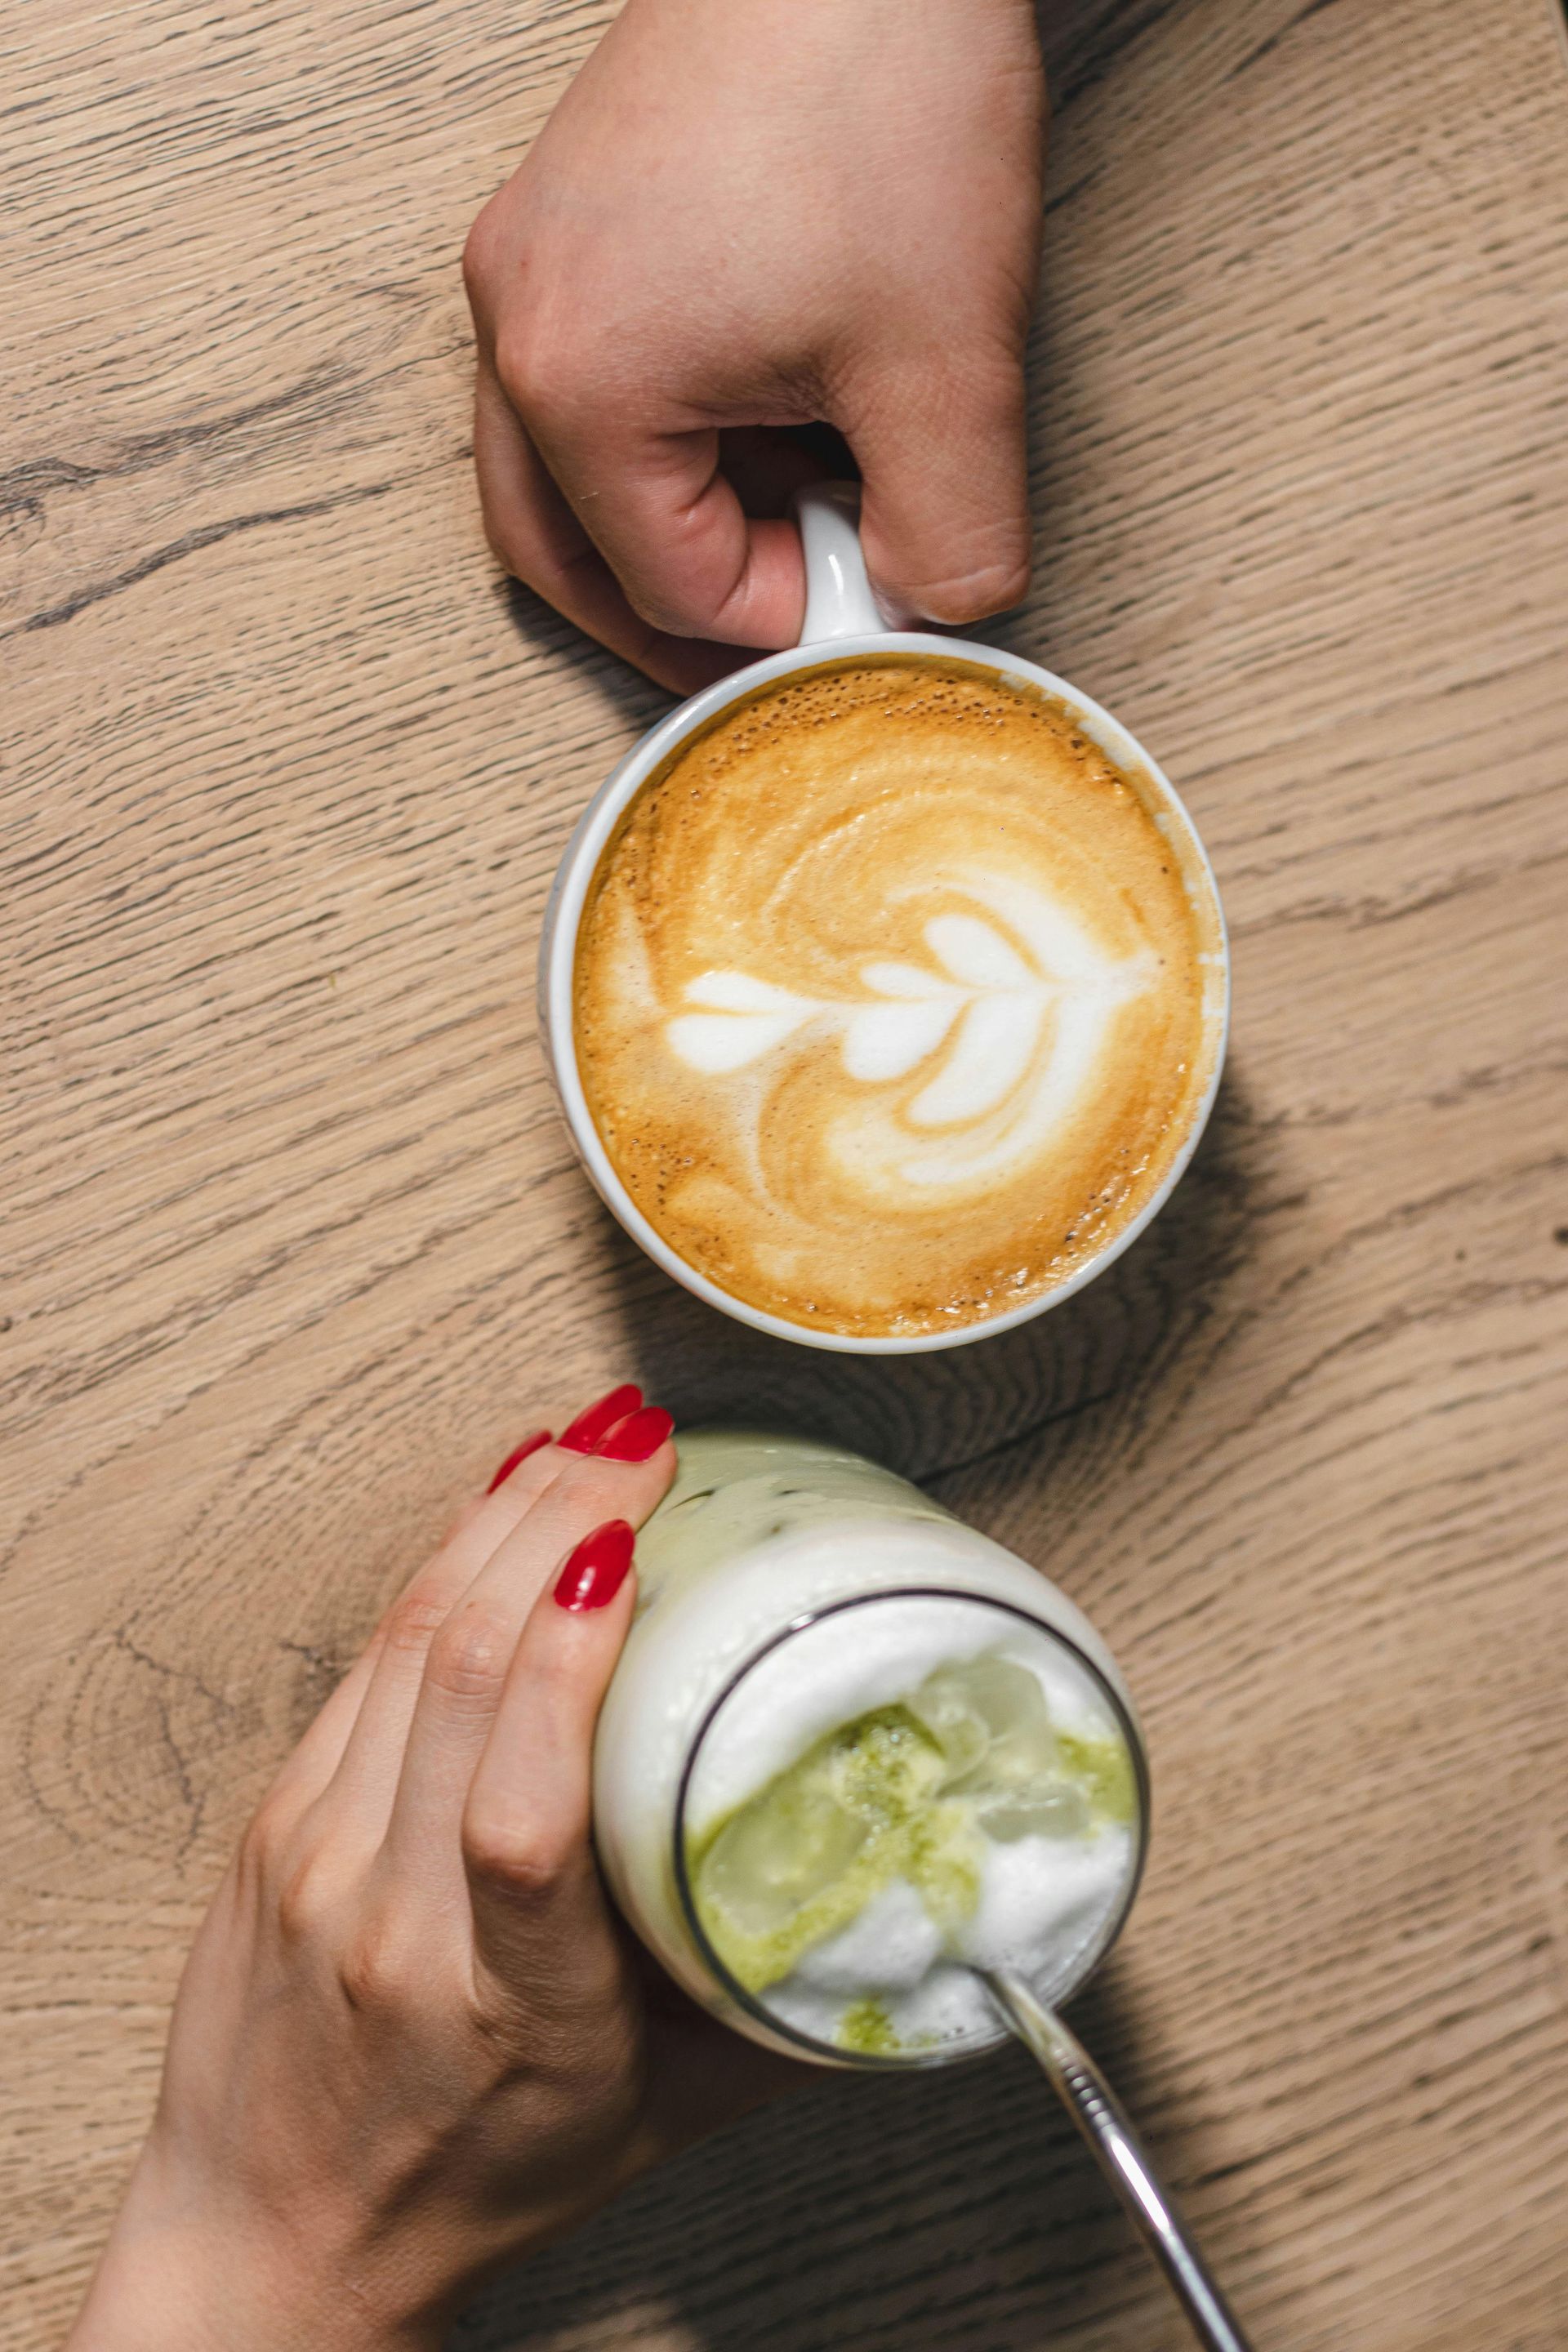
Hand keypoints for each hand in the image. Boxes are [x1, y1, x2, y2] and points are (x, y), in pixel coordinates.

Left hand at [68, 1387, 803, 2351]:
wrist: (271, 2232)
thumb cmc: (474, 2179)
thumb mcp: (664, 2114)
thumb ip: (786, 2001)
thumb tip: (930, 1905)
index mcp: (507, 2003)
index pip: (519, 1816)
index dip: (565, 1662)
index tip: (624, 1550)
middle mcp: (393, 1918)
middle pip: (456, 1672)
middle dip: (552, 1522)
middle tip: (639, 1444)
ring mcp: (317, 1855)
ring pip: (404, 1640)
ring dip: (495, 1519)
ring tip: (582, 1446)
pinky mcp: (277, 1814)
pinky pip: (369, 1658)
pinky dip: (442, 1566)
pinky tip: (496, 1512)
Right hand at [463, 0, 1046, 691]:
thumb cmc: (879, 86)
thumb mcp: (948, 364)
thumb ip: (950, 537)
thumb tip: (936, 611)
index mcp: (579, 383)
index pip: (671, 586)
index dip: (788, 625)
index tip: (878, 608)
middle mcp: (517, 323)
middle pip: (570, 555)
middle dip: (683, 619)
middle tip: (785, 650)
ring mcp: (530, 259)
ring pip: (566, 475)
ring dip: (673, 530)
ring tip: (791, 538)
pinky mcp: (569, 214)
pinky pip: (588, 383)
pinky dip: (668, 441)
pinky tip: (768, 428)